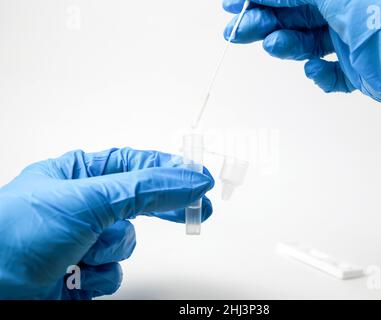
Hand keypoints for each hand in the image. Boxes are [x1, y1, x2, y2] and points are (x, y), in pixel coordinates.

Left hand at [0, 148, 213, 298]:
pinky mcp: (83, 269)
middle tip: (196, 210)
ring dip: (111, 249)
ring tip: (85, 250)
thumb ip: (146, 190)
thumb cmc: (14, 234)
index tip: (198, 176)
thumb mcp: (90, 199)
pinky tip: (77, 273)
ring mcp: (83, 238)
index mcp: (78, 174)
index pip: (135, 164)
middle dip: (163, 209)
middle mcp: (82, 204)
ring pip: (127, 240)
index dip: (169, 169)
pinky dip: (100, 274)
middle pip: (138, 202)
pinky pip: (114, 269)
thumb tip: (188, 180)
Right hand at [223, 0, 380, 127]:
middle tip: (239, 31)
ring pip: (306, 45)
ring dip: (286, 47)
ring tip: (274, 46)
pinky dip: (318, 75)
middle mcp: (344, 12)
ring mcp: (350, 41)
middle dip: (264, 23)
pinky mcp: (356, 69)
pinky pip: (328, 74)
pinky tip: (315, 69)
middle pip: (293, 18)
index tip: (234, 6)